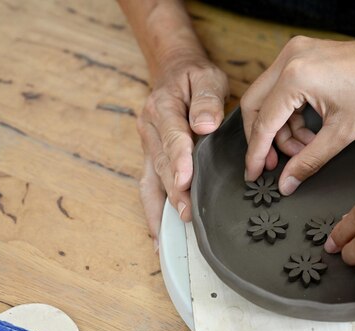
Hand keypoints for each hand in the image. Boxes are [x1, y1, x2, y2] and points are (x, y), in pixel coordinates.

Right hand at [136, 53, 227, 244]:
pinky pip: (148, 187)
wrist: (174, 70)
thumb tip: (205, 125)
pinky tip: (159, 236)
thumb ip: (206, 99)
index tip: (186, 179)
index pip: (172, 137)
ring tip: (168, 236)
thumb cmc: (194, 76)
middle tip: (186, 213)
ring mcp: (147, 146)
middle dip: (173, 191)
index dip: (179, 160)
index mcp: (163, 107)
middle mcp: (149, 129)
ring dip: (161, 207)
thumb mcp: (206, 77)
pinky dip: (153, 212)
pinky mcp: (151, 158)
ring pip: (151, 180)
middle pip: (161, 164)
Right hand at [241, 35, 354, 194]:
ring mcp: (296, 53)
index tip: (253, 174)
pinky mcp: (305, 55)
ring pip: (269, 98)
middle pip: (255, 106)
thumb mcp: (343, 133)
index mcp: (296, 77)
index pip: (263, 122)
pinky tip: (311, 132)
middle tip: (275, 165)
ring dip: (281, 128)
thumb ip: (309, 160)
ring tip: (304, 149)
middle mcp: (290, 59)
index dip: (256, 154)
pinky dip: (292, 114)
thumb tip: (286, 183)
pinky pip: (284, 89)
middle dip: (263, 139)